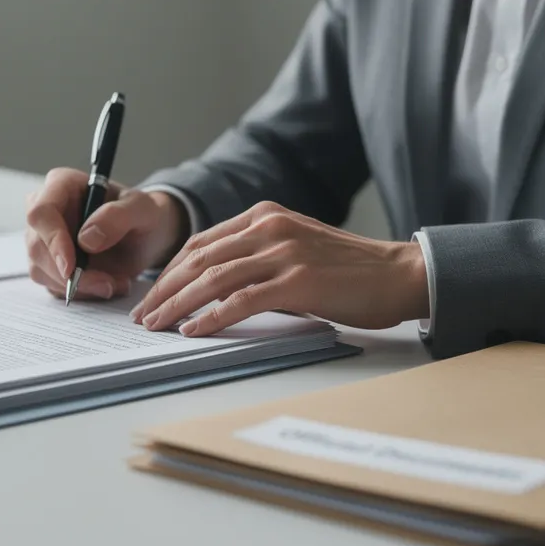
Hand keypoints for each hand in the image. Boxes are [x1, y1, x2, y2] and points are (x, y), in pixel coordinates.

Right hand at [25, 168, 187, 299]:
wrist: (145, 238)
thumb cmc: (143, 215)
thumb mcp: (143, 210)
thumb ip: (118, 216)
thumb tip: (86, 239)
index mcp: (62, 185)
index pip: (41, 212)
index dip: (52, 241)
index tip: (72, 267)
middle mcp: (46, 211)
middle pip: (38, 247)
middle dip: (71, 274)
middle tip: (107, 284)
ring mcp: (44, 239)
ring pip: (42, 270)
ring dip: (79, 286)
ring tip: (115, 282)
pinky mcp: (48, 264)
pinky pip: (52, 286)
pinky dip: (80, 292)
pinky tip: (106, 284)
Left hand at [131, 201, 429, 335]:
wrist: (401, 274)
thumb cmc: (350, 270)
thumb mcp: (296, 250)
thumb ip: (259, 259)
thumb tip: (214, 290)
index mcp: (265, 216)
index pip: (202, 242)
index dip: (171, 270)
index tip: (151, 294)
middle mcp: (269, 227)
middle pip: (199, 258)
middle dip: (164, 288)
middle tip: (143, 315)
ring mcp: (283, 252)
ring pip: (213, 278)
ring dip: (178, 303)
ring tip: (157, 325)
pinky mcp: (298, 280)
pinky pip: (242, 299)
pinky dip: (212, 316)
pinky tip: (194, 330)